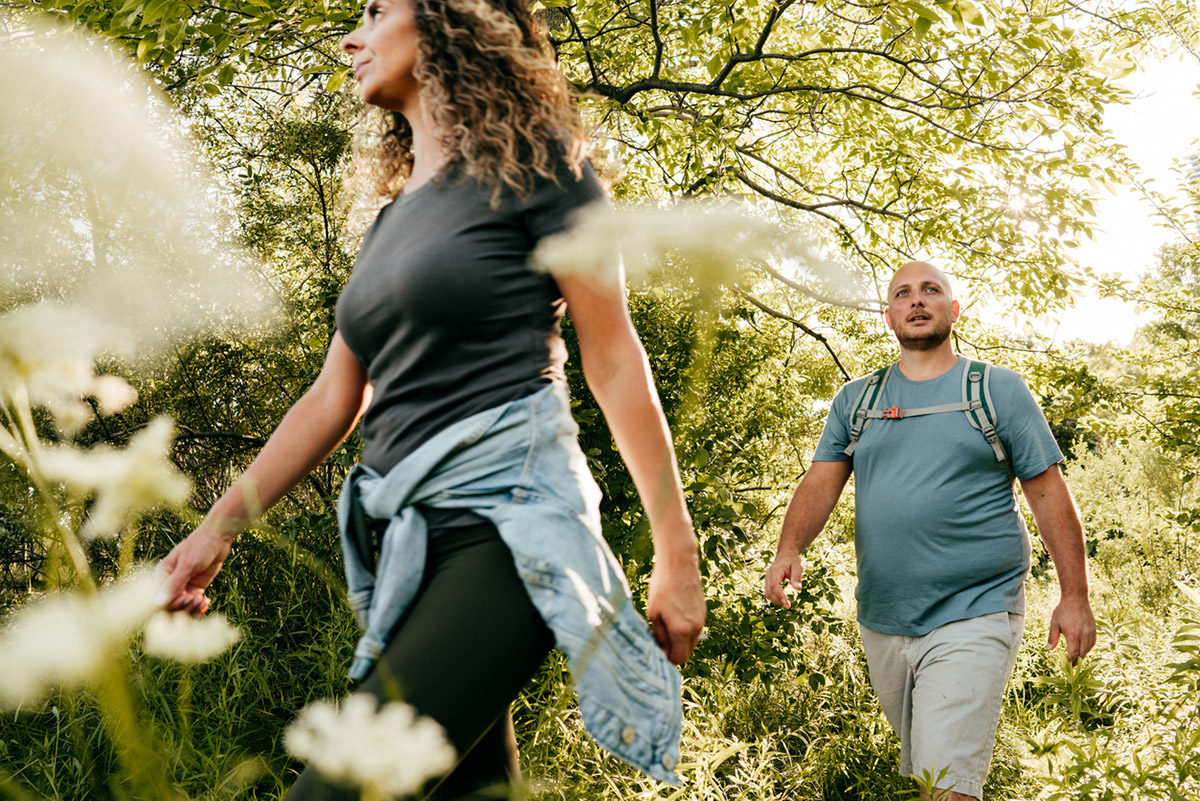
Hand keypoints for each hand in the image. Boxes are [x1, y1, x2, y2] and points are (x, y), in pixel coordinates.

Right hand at [155, 526, 233, 615]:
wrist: (219, 537)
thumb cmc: (201, 546)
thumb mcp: (188, 565)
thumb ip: (174, 584)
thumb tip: (157, 603)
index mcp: (162, 574)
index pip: (159, 597)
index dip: (171, 603)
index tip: (188, 597)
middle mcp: (170, 582)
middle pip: (170, 605)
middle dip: (182, 607)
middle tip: (197, 599)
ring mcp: (183, 585)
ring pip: (182, 606)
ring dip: (192, 608)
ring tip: (203, 601)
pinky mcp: (195, 587)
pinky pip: (193, 603)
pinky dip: (199, 606)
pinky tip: (207, 602)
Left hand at [646, 551, 704, 665]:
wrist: (679, 564)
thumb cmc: (662, 587)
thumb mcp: (653, 613)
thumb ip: (659, 635)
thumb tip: (662, 649)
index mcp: (682, 631)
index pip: (679, 659)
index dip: (668, 661)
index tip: (658, 654)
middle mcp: (696, 628)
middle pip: (687, 652)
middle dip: (674, 651)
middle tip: (660, 642)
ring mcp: (702, 619)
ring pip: (692, 641)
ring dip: (680, 640)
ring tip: (665, 626)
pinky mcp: (703, 611)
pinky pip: (695, 628)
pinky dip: (685, 629)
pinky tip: (674, 616)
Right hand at [763, 552, 804, 608]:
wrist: (786, 554)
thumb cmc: (793, 560)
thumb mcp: (798, 566)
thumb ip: (797, 577)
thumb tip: (798, 589)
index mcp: (775, 570)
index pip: (774, 585)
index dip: (779, 595)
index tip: (787, 604)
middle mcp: (769, 575)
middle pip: (769, 591)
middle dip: (778, 600)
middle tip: (788, 606)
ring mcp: (767, 578)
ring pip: (767, 593)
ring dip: (776, 601)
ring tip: (786, 604)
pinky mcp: (768, 581)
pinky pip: (768, 592)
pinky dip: (774, 598)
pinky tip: (782, 600)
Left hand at [1047, 594, 1095, 663]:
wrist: (1076, 598)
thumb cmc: (1063, 610)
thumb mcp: (1054, 623)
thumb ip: (1052, 637)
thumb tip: (1048, 650)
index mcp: (1073, 634)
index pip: (1073, 653)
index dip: (1070, 661)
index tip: (1067, 665)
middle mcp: (1084, 635)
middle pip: (1082, 653)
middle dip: (1077, 661)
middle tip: (1071, 665)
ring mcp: (1090, 632)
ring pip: (1088, 649)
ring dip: (1083, 655)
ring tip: (1076, 658)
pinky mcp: (1094, 629)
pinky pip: (1093, 642)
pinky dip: (1088, 648)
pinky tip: (1083, 648)